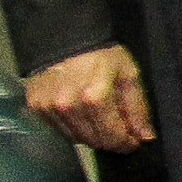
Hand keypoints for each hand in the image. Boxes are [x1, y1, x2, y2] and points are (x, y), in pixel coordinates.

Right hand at [24, 47, 149, 152]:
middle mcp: (68, 106)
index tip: (135, 141)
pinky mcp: (36, 107)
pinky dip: (75, 128)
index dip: (127, 142)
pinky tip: (84, 115)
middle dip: (112, 140)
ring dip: (93, 135)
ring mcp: (49, 108)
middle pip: (95, 140)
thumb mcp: (128, 74)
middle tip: (122, 131)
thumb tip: (144, 135)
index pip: (112, 136)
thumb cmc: (102, 54)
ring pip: (76, 139)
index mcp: (94, 97)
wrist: (66, 39)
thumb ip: (137, 108)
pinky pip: (59, 130)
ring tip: (103, 120)